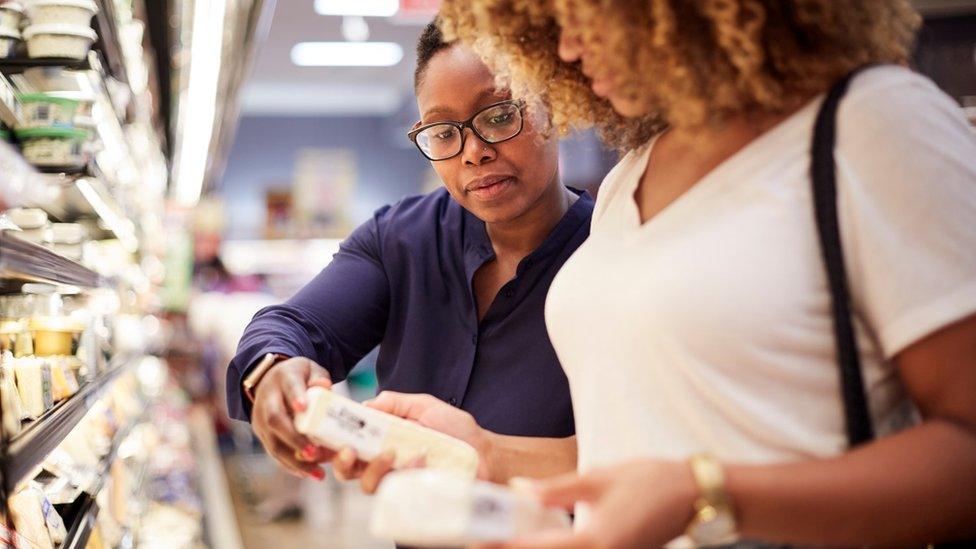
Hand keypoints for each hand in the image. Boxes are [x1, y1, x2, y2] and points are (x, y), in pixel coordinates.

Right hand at [250, 356, 334, 478]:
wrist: (271, 378)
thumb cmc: (300, 376)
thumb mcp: (311, 370)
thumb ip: (319, 378)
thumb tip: (325, 387)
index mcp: (283, 377)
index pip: (289, 387)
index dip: (295, 397)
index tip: (303, 407)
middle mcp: (267, 397)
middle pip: (275, 419)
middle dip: (294, 438)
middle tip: (314, 453)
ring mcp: (260, 416)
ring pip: (272, 441)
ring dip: (293, 460)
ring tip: (316, 472)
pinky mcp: (260, 432)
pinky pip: (273, 451)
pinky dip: (289, 464)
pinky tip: (307, 473)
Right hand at [328, 391, 493, 493]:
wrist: (485, 452)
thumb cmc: (456, 429)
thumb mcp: (424, 405)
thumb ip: (395, 402)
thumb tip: (365, 405)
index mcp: (382, 440)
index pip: (348, 444)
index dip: (330, 443)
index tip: (324, 434)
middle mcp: (385, 464)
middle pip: (347, 471)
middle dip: (341, 462)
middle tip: (349, 450)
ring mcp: (399, 481)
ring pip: (368, 485)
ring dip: (374, 468)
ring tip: (392, 453)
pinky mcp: (415, 495)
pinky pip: (399, 492)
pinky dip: (408, 473)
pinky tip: (422, 459)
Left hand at [477, 459, 697, 548]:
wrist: (694, 497)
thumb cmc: (649, 482)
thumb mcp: (598, 478)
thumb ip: (556, 489)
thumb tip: (518, 490)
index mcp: (594, 541)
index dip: (501, 547)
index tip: (475, 542)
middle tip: (483, 541)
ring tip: (505, 538)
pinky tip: (538, 540)